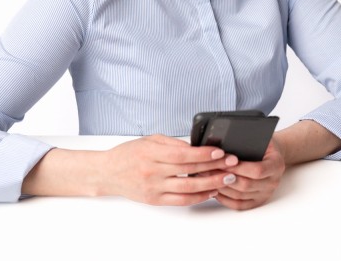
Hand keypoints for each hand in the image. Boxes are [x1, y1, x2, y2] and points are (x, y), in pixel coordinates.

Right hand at [98, 134, 238, 205]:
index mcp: (152, 154)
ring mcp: (154, 188)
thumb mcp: (150, 140)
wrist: (108, 172)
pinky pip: (181, 201)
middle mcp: (153, 172)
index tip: (220, 152)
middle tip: (232, 163)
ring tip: (227, 178)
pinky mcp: (155, 200)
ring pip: (188, 188)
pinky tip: (210, 191)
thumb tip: (196, 147)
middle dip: (214, 167)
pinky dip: (198, 197)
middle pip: (189, 171)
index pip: (183, 155)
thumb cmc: (129, 153)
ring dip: (211, 184)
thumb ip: (173, 143)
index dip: (203, 154)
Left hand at [212, 138, 285, 209]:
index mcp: (276, 165)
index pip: (257, 170)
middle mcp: (273, 182)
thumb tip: (227, 141)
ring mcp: (265, 194)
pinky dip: (225, 199)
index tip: (223, 161)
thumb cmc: (263, 144)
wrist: (272, 155)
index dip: (239, 168)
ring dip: (222, 188)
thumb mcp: (259, 137)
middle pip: (246, 185)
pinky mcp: (256, 201)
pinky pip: (239, 205)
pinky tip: (215, 190)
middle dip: (225, 177)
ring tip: (208, 178)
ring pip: (240, 196)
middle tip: (209, 170)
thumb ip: (248, 140)